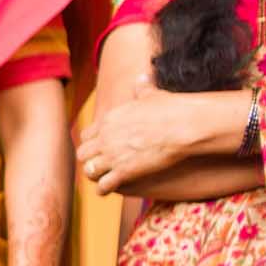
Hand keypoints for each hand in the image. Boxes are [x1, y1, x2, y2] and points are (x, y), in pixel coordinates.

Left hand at [76, 91, 206, 195]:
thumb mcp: (152, 94)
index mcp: (110, 119)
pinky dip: (104, 189)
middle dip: (89, 160)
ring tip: (103, 178)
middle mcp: (106, 138)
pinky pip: (103, 185)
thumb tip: (142, 76)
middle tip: (98, 165)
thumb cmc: (171, 108)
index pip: (86, 135)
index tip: (98, 148)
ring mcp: (113, 155)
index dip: (91, 144)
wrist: (183, 126)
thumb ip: (143, 88)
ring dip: (95, 175)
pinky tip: (110, 189)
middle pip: (83, 154)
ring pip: (89, 170)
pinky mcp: (124, 171)